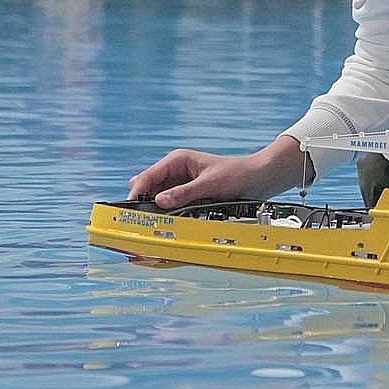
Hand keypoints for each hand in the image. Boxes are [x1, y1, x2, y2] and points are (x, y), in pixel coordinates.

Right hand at [129, 134, 306, 209]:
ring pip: (158, 201)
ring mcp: (181, 185)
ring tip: (154, 227)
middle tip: (141, 224)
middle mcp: (175, 172)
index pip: (147, 177)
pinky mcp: (189, 196)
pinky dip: (169, 215)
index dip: (136, 193)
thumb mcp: (210, 185)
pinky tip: (169, 225)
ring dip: (157, 212)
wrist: (260, 178)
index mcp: (177, 160)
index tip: (128, 210)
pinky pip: (172, 207)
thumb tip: (159, 202)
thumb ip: (184, 193)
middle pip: (148, 190)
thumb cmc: (237, 175)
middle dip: (144, 205)